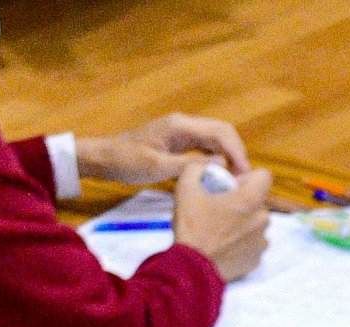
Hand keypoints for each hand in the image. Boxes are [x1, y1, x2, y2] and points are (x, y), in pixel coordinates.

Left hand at [81, 113, 250, 183]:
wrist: (103, 158)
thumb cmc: (127, 162)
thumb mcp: (159, 167)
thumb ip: (192, 164)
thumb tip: (224, 164)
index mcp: (180, 126)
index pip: (221, 132)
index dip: (238, 152)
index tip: (245, 174)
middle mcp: (184, 124)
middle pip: (223, 132)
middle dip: (237, 153)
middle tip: (243, 179)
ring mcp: (182, 131)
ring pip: (216, 139)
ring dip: (228, 157)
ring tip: (234, 180)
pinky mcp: (179, 141)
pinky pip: (206, 146)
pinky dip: (217, 159)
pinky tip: (218, 175)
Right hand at [172, 162, 274, 279]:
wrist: (194, 266)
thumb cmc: (192, 226)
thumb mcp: (186, 187)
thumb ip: (198, 168)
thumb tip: (210, 163)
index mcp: (251, 200)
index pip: (264, 176)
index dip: (247, 176)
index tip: (233, 184)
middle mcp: (263, 220)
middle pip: (258, 201)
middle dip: (242, 200)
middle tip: (220, 207)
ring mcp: (262, 241)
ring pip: (256, 222)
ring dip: (243, 221)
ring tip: (220, 227)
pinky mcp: (258, 258)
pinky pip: (253, 242)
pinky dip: (242, 240)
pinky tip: (224, 243)